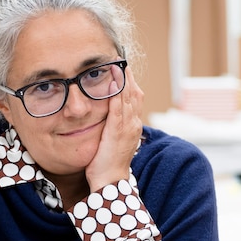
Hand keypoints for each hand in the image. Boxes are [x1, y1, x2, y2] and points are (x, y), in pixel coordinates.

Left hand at [85, 67, 143, 191]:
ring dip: (122, 79)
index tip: (122, 67)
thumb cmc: (107, 164)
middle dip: (127, 75)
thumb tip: (106, 115)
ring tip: (116, 63)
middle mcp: (133, 124)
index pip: (134, 98)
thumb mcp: (112, 141)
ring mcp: (127, 128)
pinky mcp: (117, 132)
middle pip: (134, 93)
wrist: (110, 181)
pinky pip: (118, 108)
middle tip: (120, 59)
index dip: (129, 82)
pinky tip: (113, 81)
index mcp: (133, 125)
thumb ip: (112, 126)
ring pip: (127, 98)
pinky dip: (116, 93)